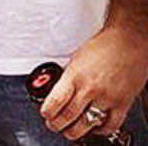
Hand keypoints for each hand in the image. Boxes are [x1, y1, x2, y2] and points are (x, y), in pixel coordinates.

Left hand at [41, 21, 147, 138]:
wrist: (128, 42)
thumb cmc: (103, 46)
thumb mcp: (76, 59)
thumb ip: (68, 76)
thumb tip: (57, 89)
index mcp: (75, 75)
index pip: (56, 101)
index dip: (47, 112)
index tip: (45, 115)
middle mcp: (90, 88)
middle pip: (69, 116)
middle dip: (57, 125)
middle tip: (53, 125)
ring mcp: (107, 97)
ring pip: (88, 124)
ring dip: (75, 131)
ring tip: (69, 131)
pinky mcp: (123, 103)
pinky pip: (110, 124)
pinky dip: (101, 129)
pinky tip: (95, 127)